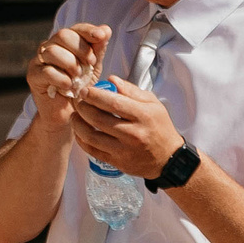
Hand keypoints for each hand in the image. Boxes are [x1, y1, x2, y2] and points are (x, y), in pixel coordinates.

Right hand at [23, 23, 109, 136]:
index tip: (101, 36)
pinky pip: (46, 71)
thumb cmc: (80, 88)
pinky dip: (61, 79)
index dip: (89, 31)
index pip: (76, 28)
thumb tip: (106, 29)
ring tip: (79, 77)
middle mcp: (50, 47)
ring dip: (70, 64)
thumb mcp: (93, 67)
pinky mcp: (33, 76)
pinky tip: (69, 87)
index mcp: (66, 42)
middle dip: (80, 48)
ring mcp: (39, 61)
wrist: (68, 114)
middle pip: (62, 35)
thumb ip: (98, 49)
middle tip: (90, 63)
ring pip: (52, 51)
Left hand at [70, 79, 184, 180]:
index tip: (85, 90)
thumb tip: (111, 80)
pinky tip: (79, 131)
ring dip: (78, 124)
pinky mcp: (117, 162)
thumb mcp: (153, 104)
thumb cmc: (159, 127)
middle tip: (78, 101)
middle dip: (83, 108)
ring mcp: (124, 150)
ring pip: (91, 136)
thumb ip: (131, 90)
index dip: (95, 95)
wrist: (168, 158)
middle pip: (98, 119)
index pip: (113, 103)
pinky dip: (81, 139)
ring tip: (75, 115)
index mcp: (143, 116)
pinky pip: (92, 150)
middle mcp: (133, 134)